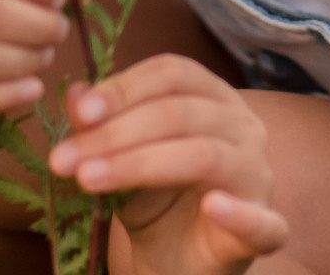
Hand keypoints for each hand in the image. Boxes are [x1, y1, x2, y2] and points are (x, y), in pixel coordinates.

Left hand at [48, 56, 288, 274]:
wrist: (178, 261)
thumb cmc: (156, 200)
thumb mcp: (119, 159)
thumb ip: (99, 125)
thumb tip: (75, 94)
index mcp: (212, 97)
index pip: (172, 73)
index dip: (124, 88)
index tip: (80, 115)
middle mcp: (243, 127)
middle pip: (180, 112)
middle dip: (115, 133)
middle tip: (64, 159)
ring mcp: (258, 177)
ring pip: (205, 156)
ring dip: (140, 165)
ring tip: (89, 179)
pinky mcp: (265, 230)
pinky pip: (261, 222)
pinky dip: (239, 214)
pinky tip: (214, 207)